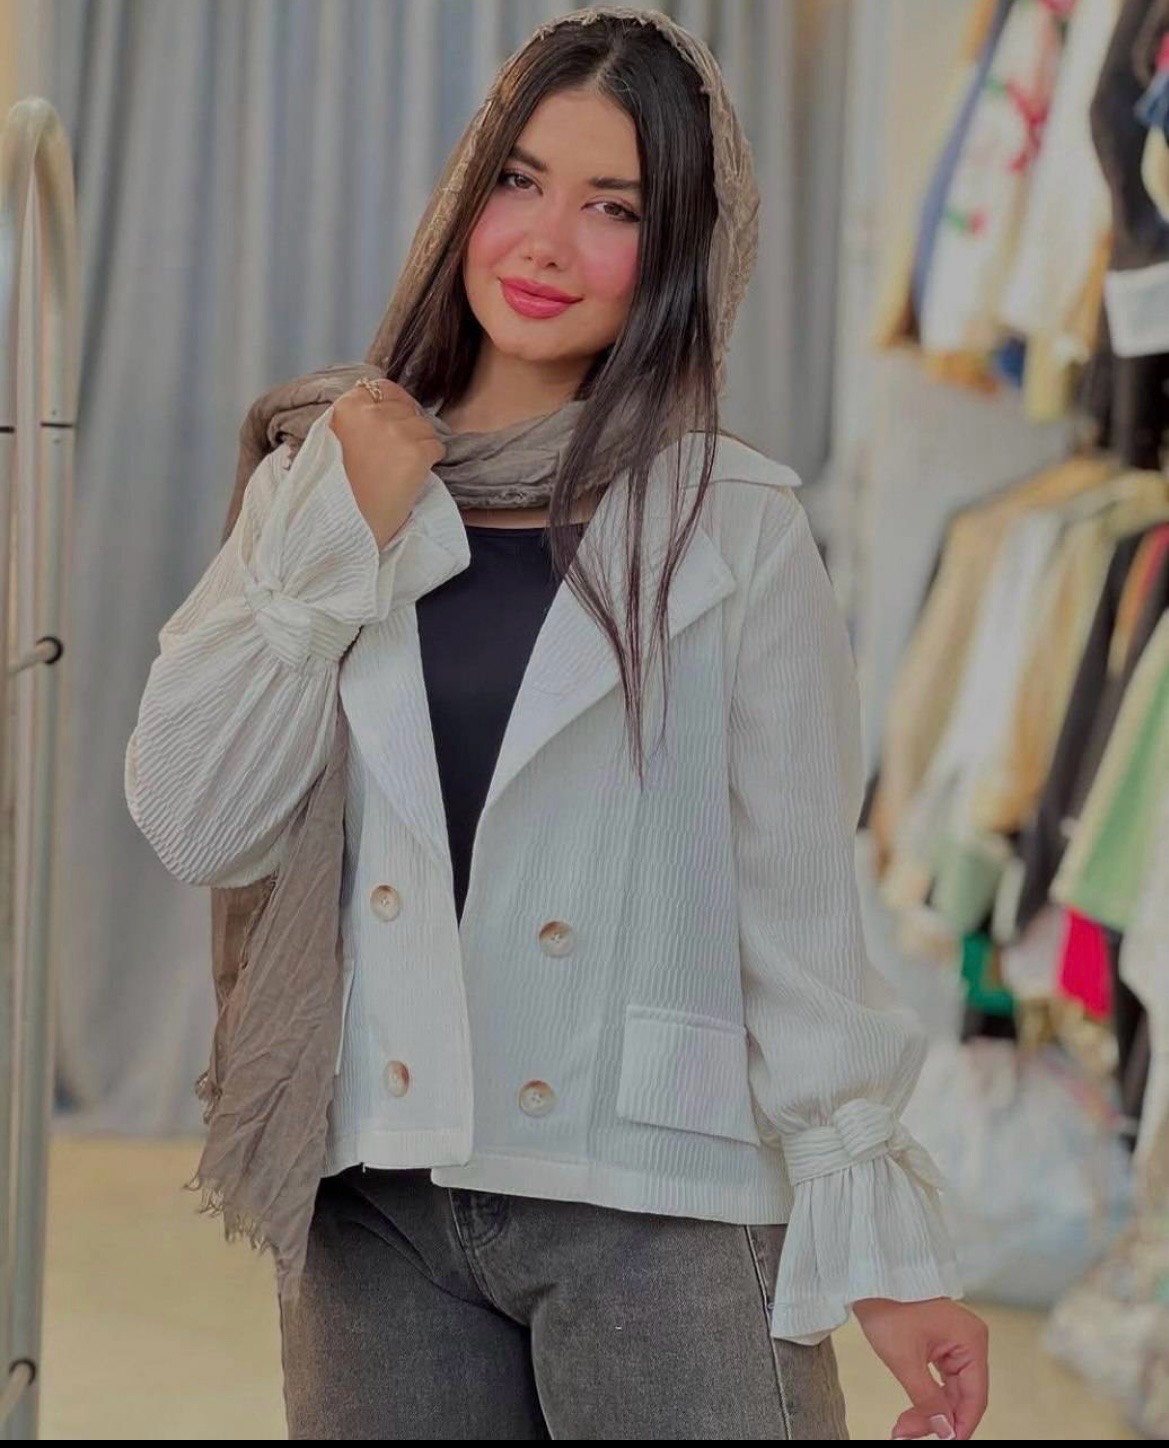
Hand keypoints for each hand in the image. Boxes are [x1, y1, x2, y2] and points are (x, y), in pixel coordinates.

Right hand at [326, 378, 445, 547]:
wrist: (343, 526)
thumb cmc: (334, 492)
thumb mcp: (329, 444)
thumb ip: (350, 422)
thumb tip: (372, 407)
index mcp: (347, 407)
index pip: (381, 387)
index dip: (392, 404)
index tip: (394, 422)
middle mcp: (372, 412)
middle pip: (406, 408)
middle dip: (407, 427)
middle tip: (398, 455)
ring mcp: (396, 430)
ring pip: (425, 426)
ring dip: (420, 445)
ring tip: (403, 470)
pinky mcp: (416, 452)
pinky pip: (437, 446)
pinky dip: (431, 461)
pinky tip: (414, 477)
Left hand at [852, 1296, 988, 1439]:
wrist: (871, 1278)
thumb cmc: (888, 1305)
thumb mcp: (905, 1358)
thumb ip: (927, 1399)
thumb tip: (945, 1430)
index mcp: (971, 1340)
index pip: (975, 1396)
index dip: (961, 1425)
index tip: (946, 1443)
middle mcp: (969, 1341)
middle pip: (962, 1395)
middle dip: (937, 1419)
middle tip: (907, 1433)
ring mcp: (956, 1342)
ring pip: (951, 1390)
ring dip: (930, 1410)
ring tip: (905, 1426)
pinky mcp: (942, 1343)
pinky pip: (942, 1379)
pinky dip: (928, 1395)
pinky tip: (913, 1410)